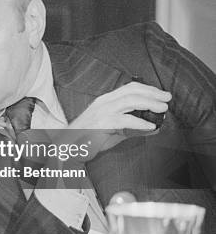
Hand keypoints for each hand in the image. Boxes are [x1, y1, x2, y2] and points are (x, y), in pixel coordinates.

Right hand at [52, 82, 171, 160]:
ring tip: (162, 109)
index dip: (148, 89)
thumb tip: (154, 128)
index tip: (161, 94)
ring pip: (130, 101)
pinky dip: (140, 123)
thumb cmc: (89, 138)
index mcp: (106, 100)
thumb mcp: (114, 130)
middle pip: (132, 91)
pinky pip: (125, 120)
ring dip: (149, 103)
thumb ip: (132, 128)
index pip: (129, 88)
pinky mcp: (102, 123)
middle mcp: (104, 102)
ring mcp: (102, 111)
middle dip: (152, 93)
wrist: (67, 146)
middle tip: (167, 98)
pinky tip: (150, 126)